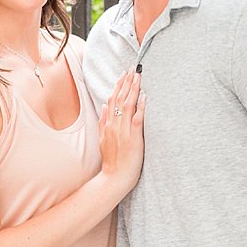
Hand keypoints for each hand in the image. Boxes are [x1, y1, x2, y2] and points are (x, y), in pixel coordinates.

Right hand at [98, 72, 145, 192]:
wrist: (114, 178)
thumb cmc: (112, 161)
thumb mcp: (102, 139)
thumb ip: (103, 122)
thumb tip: (104, 106)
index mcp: (108, 124)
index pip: (113, 99)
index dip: (119, 85)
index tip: (124, 74)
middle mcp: (115, 125)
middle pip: (120, 99)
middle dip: (127, 82)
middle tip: (133, 68)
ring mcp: (123, 131)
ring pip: (128, 105)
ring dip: (133, 89)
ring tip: (138, 76)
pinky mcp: (133, 138)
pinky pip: (137, 119)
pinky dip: (140, 107)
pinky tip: (144, 97)